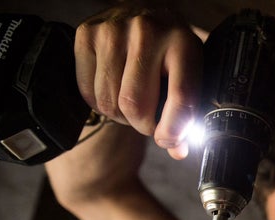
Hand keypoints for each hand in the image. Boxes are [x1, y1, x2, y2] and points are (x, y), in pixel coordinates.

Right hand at [75, 4, 202, 158]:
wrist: (143, 11)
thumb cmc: (169, 50)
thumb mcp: (188, 73)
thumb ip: (185, 113)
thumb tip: (177, 151)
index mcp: (183, 43)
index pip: (180, 98)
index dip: (173, 130)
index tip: (168, 139)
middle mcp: (147, 32)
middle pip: (135, 105)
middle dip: (143, 125)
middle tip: (149, 121)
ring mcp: (112, 31)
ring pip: (109, 102)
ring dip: (121, 116)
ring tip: (132, 105)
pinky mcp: (86, 34)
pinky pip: (88, 92)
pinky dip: (100, 103)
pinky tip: (113, 91)